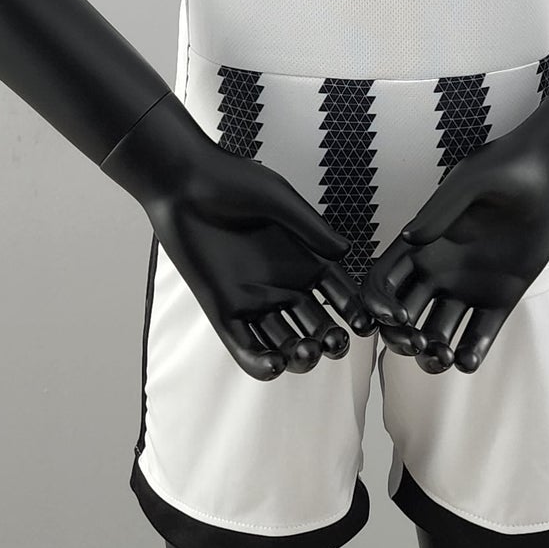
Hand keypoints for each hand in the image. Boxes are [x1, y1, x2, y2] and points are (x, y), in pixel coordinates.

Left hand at [103, 96, 376, 379]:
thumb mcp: (278, 199)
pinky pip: (244, 345)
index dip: (353, 310)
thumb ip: (310, 227)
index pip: (337, 293)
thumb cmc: (232, 182)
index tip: (365, 324)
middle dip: (329, 341)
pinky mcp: (222, 309)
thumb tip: (346, 250)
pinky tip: (274, 365)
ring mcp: (252, 299)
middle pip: (315, 324)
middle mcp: (282, 283)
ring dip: (298, 355)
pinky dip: (260, 362)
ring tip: (304, 352)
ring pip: (284, 341)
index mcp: (302, 259)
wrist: (183, 183)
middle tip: (333, 344)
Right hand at [359, 82, 548, 374]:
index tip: (393, 316)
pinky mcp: (500, 300)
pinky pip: (479, 337)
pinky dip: (469, 355)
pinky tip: (467, 359)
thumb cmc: (504, 170)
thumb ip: (441, 210)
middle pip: (403, 316)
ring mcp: (468, 288)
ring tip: (443, 355)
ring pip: (437, 334)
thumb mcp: (470, 183)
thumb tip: (408, 237)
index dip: (378, 303)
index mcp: (421, 245)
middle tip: (416, 341)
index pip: (384, 281)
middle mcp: (438, 271)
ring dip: (431, 352)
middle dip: (400, 337)